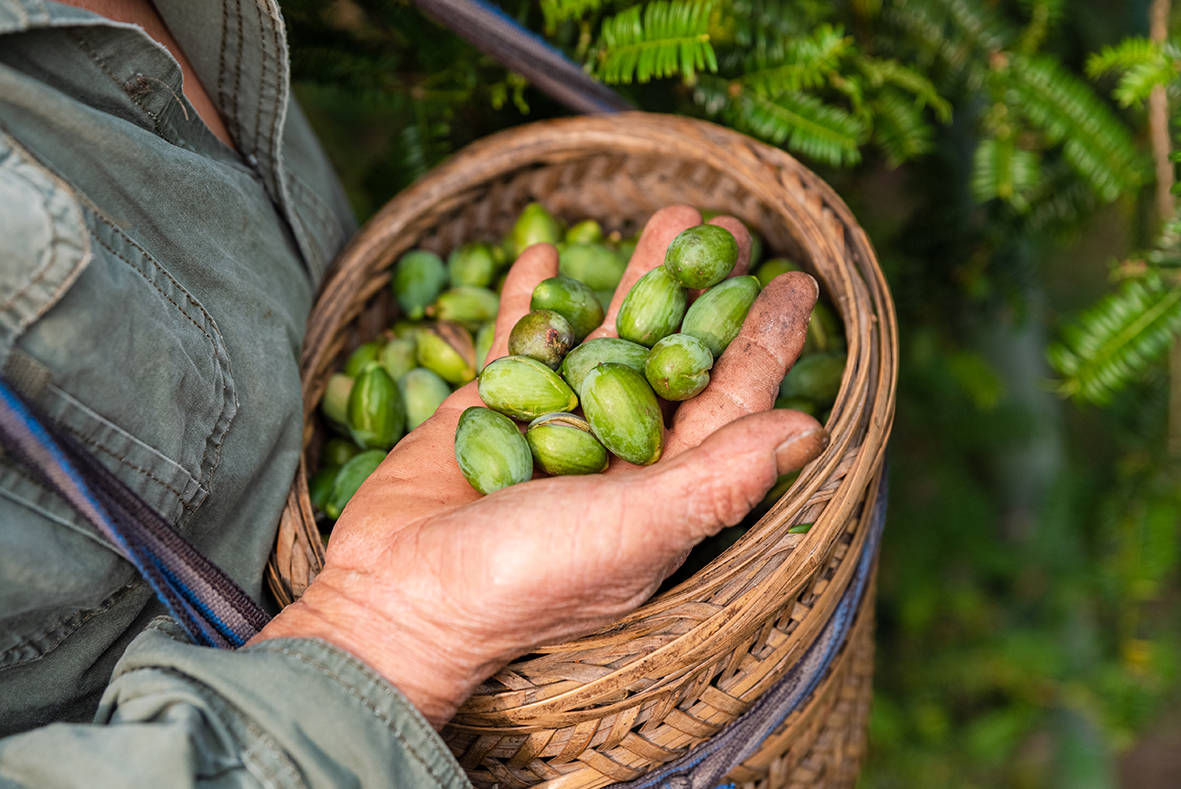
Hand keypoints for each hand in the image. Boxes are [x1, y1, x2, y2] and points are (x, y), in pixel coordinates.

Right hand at [250, 206, 825, 727]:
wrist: (401, 598)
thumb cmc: (525, 579)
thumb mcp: (634, 529)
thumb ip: (717, 479)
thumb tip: (811, 428)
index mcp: (664, 488)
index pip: (727, 401)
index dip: (764, 342)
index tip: (797, 283)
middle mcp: (617, 455)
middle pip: (672, 355)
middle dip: (703, 290)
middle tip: (730, 227)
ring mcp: (552, 428)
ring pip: (604, 337)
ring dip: (635, 278)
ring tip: (667, 216)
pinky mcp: (490, 411)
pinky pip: (520, 340)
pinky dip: (531, 297)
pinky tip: (546, 248)